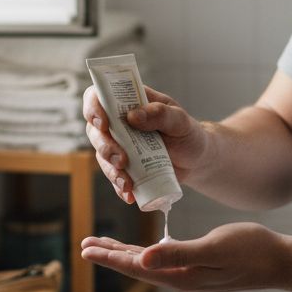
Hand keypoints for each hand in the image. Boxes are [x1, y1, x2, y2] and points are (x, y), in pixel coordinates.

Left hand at [80, 222, 286, 291]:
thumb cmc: (251, 250)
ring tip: (103, 246)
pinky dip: (145, 253)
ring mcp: (190, 277)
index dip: (110, 258)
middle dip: (110, 256)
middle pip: (137, 268)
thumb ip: (177, 253)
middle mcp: (181, 280)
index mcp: (181, 277)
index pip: (136, 267)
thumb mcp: (213, 248)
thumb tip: (143, 259)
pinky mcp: (198, 269)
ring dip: (124, 255)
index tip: (86, 249)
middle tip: (85, 244)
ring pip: (148, 265)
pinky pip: (163, 261)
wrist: (279, 262)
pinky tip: (141, 249)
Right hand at [82, 84, 209, 203]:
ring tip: (126, 182)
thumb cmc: (188, 133)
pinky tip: (129, 194)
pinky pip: (114, 176)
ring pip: (101, 156)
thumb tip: (133, 116)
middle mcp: (119, 123)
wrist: (197, 161)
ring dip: (110, 170)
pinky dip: (119, 187)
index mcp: (130, 103)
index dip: (94, 107)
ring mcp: (120, 146)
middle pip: (95, 130)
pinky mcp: (125, 167)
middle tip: (121, 160)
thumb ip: (160, 114)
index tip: (103, 123)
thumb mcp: (180, 120)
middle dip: (104, 146)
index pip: (100, 97)